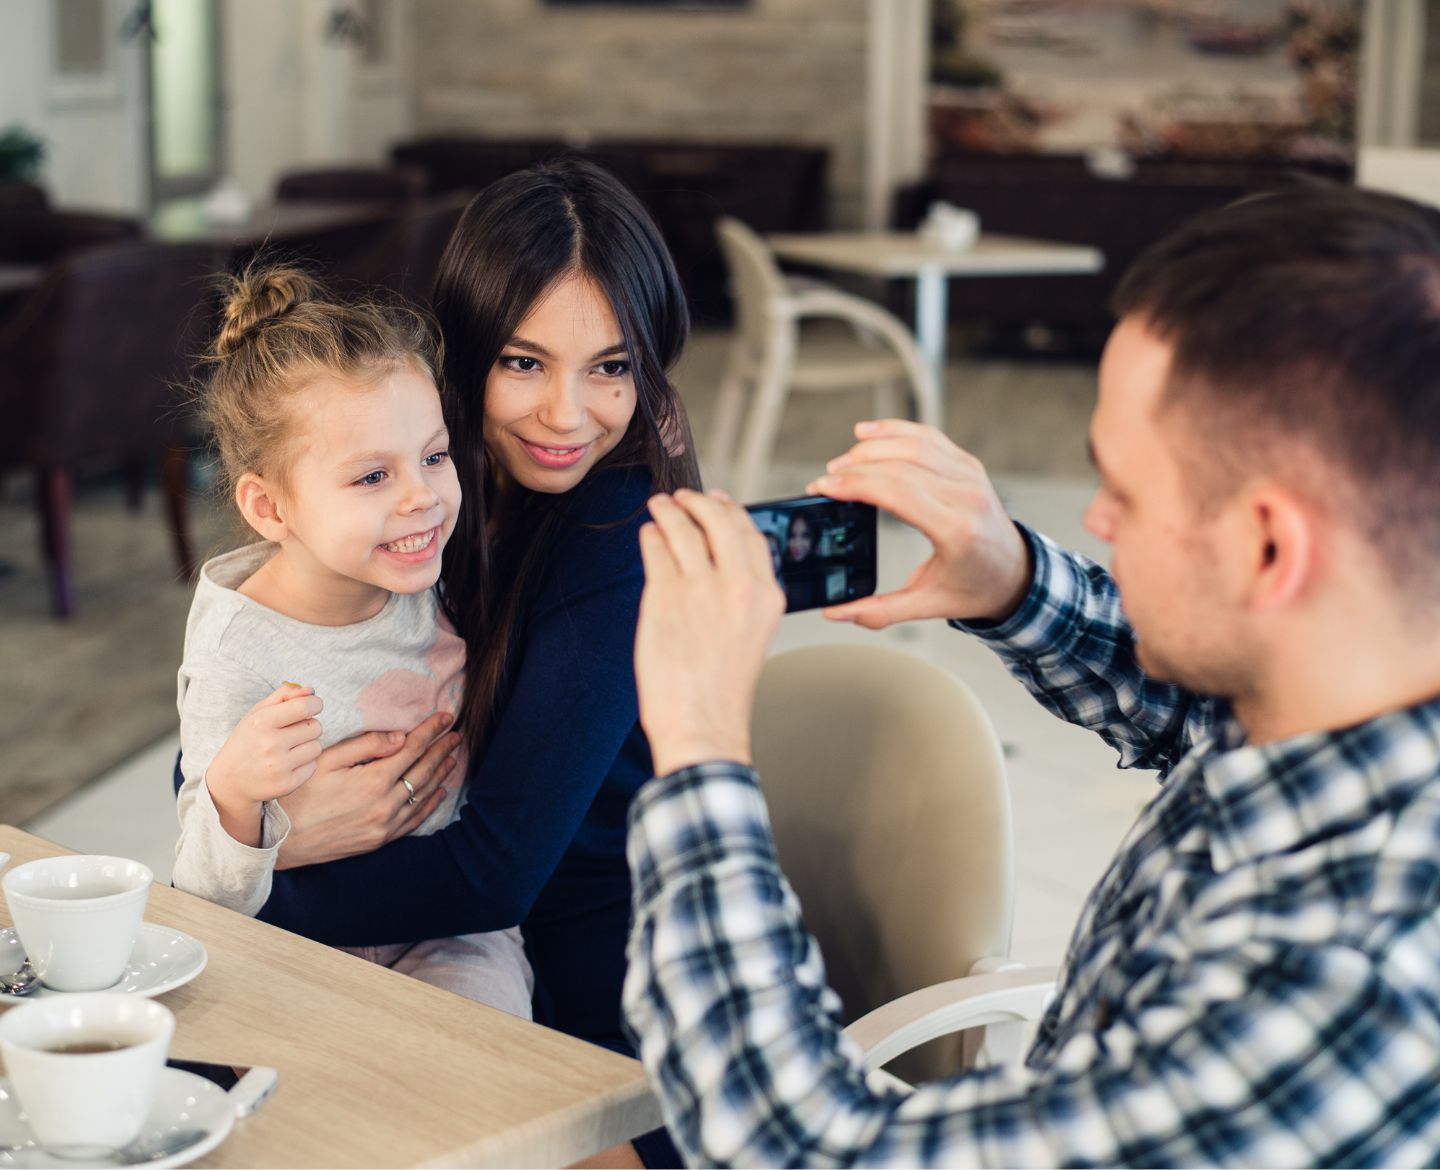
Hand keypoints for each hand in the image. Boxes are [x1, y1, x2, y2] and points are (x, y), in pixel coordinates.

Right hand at [206, 684, 323, 844]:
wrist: (230, 781)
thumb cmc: (248, 740)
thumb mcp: (257, 713)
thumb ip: (284, 696)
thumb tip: (311, 691)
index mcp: (262, 722)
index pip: (305, 707)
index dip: (315, 704)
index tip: (311, 707)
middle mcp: (270, 744)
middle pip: (315, 727)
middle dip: (308, 726)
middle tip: (291, 733)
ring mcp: (278, 766)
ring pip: (317, 747)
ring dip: (307, 746)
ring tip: (289, 749)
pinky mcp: (286, 784)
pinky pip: (313, 766)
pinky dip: (305, 764)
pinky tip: (288, 764)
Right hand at [275, 711, 459, 868]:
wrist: (280, 841)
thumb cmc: (298, 794)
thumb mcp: (326, 760)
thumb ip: (366, 746)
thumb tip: (400, 737)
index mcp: (373, 781)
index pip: (413, 749)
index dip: (431, 731)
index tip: (445, 717)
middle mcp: (385, 805)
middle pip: (424, 771)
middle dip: (442, 749)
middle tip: (456, 734)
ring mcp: (384, 826)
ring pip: (423, 795)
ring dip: (441, 774)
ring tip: (452, 757)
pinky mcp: (379, 841)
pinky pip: (413, 820)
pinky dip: (429, 804)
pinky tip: (438, 792)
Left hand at [635, 489, 785, 775]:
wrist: (702, 725)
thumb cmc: (721, 689)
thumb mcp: (751, 634)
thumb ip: (742, 594)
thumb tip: (717, 557)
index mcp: (767, 596)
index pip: (752, 535)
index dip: (731, 511)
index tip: (718, 501)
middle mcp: (738, 585)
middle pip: (720, 520)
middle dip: (698, 501)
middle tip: (682, 497)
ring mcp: (701, 588)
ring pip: (683, 528)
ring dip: (668, 510)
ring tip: (658, 505)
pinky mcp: (665, 596)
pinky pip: (656, 549)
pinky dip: (651, 535)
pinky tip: (648, 534)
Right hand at [807, 419, 1032, 628]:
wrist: (1015, 573)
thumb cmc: (975, 588)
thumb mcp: (928, 605)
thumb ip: (880, 611)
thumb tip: (835, 612)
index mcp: (956, 530)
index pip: (898, 492)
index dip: (855, 484)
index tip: (824, 487)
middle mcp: (966, 495)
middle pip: (900, 464)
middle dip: (854, 467)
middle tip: (825, 479)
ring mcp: (969, 475)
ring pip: (912, 443)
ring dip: (870, 447)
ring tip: (841, 463)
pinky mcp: (968, 464)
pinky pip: (928, 436)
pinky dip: (894, 430)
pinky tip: (867, 433)